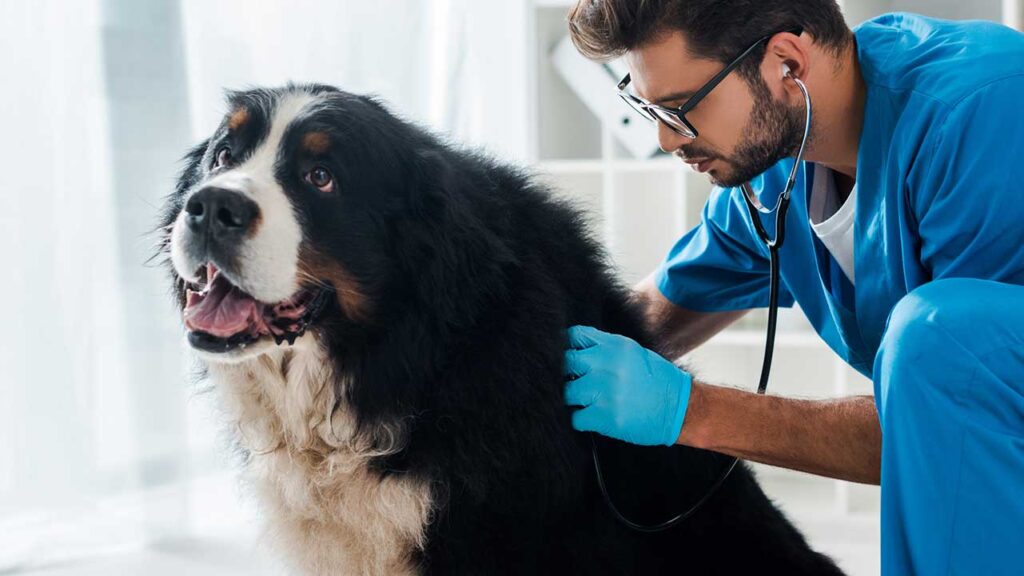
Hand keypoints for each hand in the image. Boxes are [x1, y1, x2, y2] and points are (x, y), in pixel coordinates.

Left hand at [563, 325, 691, 445]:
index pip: (574, 336)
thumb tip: (576, 351)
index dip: (569, 348)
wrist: (682, 409)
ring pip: (567, 393)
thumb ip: (605, 349)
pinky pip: (576, 418)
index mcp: (615, 346)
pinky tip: (595, 417)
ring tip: (589, 402)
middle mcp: (607, 365)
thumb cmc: (658, 381)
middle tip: (579, 383)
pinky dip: (582, 419)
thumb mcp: (634, 353)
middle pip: (566, 363)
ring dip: (575, 399)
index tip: (572, 359)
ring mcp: (604, 391)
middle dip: (568, 374)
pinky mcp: (605, 416)